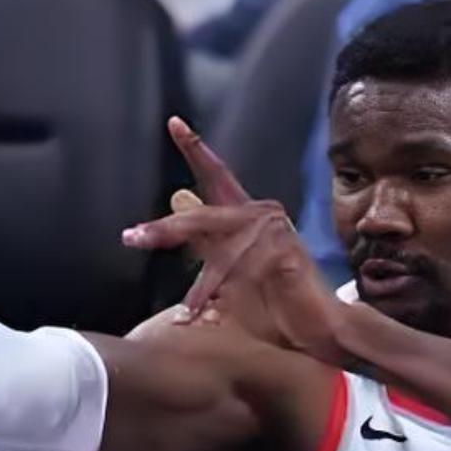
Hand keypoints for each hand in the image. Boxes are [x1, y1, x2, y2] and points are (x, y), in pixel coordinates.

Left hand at [121, 118, 341, 353]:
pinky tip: (220, 312)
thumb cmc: (272, 300)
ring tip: (190, 311)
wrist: (317, 326)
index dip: (196, 149)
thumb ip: (205, 239)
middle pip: (202, 215)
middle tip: (133, 237)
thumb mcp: (229, 269)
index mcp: (245, 214)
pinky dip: (228, 295)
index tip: (173, 123)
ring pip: (220, 254)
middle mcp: (261, 214)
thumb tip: (177, 197)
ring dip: (204, 287)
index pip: (216, 175)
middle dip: (166, 229)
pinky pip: (244, 272)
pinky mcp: (286, 254)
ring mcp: (275, 232)